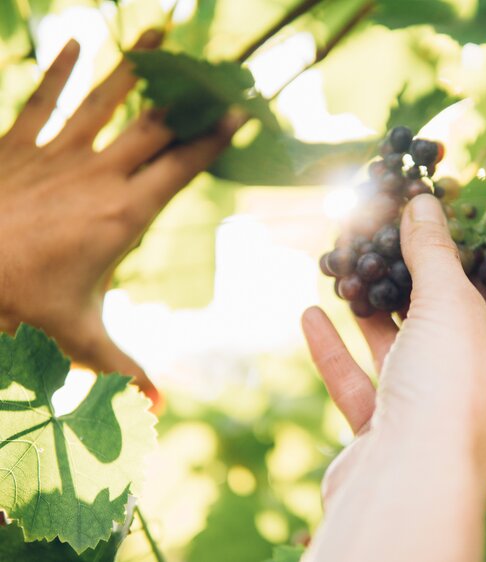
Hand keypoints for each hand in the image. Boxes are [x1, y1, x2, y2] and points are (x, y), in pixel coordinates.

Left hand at [0, 31, 243, 406]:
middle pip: (155, 127)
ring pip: (106, 100)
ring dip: (135, 67)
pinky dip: (57, 69)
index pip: (181, 168)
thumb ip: (123, 368)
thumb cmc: (20, 302)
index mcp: (125, 214)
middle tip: (218, 76)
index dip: (213, 140)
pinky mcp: (16, 142)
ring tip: (163, 36)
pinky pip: (41, 96)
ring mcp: (57, 152)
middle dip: (191, 100)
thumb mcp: (79, 336)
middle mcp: (99, 174)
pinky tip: (73, 42)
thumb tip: (158, 408)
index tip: (239, 116)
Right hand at [302, 194, 485, 561]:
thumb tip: (423, 202)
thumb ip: (434, 253)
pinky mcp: (386, 436)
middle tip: (376, 237)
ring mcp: (431, 416)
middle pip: (438, 321)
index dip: (457, 257)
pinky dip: (336, 351)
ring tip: (341, 267)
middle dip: (402, 279)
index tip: (426, 223)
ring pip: (396, 351)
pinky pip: (360, 384)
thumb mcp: (449, 305)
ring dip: (366, 311)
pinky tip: (312, 313)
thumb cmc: (451, 393)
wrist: (405, 487)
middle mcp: (480, 392)